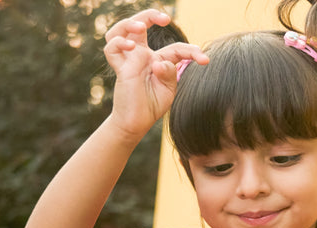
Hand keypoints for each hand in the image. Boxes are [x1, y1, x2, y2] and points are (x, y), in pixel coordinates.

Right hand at [103, 9, 208, 138]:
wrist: (136, 123)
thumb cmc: (151, 106)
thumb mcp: (168, 90)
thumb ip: (169, 74)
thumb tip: (159, 62)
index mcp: (158, 61)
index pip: (175, 48)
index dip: (191, 51)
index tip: (205, 61)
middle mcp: (143, 56)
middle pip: (141, 24)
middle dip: (151, 15)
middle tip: (166, 18)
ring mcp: (130, 61)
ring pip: (121, 30)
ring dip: (130, 23)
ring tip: (141, 28)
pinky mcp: (120, 69)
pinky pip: (111, 48)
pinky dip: (119, 43)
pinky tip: (131, 47)